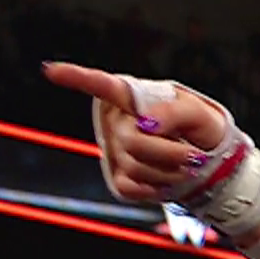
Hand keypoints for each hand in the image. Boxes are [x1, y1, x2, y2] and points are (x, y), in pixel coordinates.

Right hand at [41, 62, 228, 200]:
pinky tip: (167, 178)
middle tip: (193, 154)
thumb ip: (174, 111)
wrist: (208, 160)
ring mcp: (115, 151)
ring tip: (184, 163)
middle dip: (171, 151)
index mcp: (130, 97)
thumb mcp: (198, 111)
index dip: (77, 78)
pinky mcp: (120, 179)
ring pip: (137, 166)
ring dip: (170, 170)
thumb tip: (146, 123)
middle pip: (133, 141)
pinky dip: (158, 187)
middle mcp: (116, 122)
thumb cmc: (198, 128)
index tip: (51, 71)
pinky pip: (133, 188)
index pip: (102, 85)